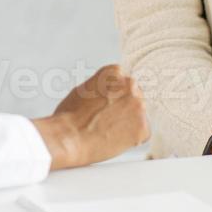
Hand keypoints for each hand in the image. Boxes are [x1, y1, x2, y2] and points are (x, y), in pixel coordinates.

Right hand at [32, 65, 149, 169]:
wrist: (69, 138)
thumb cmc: (70, 117)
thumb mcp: (83, 90)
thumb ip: (102, 88)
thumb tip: (106, 96)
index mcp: (114, 73)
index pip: (123, 83)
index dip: (116, 97)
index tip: (110, 105)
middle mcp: (130, 86)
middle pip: (134, 97)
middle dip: (124, 109)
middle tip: (109, 120)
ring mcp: (138, 106)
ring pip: (139, 116)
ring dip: (129, 123)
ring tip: (108, 131)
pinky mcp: (142, 127)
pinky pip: (142, 134)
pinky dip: (132, 139)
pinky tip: (115, 139)